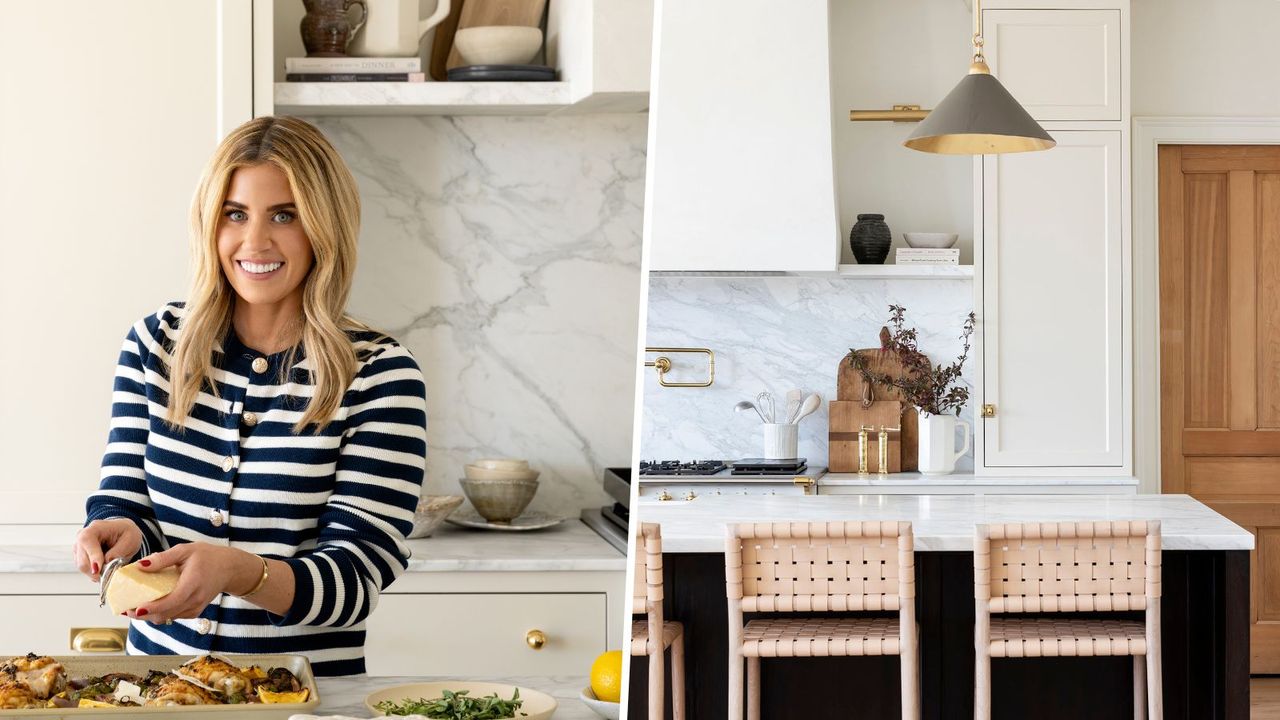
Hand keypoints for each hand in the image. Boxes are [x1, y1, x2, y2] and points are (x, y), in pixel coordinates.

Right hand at [74, 519, 142, 581]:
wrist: (123, 532)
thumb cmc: (126, 533)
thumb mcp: (130, 540)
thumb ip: (117, 552)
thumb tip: (106, 563)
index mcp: (95, 528)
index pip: (87, 541)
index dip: (92, 556)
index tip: (99, 569)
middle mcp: (82, 536)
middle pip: (83, 559)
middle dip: (96, 571)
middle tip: (110, 575)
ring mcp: (78, 546)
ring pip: (82, 566)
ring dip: (96, 572)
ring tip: (110, 570)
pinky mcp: (79, 556)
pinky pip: (84, 568)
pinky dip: (94, 572)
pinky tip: (105, 568)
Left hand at [124, 543, 260, 623]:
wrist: (229, 568)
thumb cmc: (207, 556)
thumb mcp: (185, 550)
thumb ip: (163, 558)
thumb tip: (140, 566)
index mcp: (192, 583)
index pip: (170, 602)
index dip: (151, 608)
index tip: (134, 609)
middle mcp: (195, 600)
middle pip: (165, 615)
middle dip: (143, 615)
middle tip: (125, 609)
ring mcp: (195, 608)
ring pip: (167, 618)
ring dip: (149, 616)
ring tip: (134, 607)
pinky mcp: (194, 611)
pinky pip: (173, 616)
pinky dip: (160, 614)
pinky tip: (150, 606)